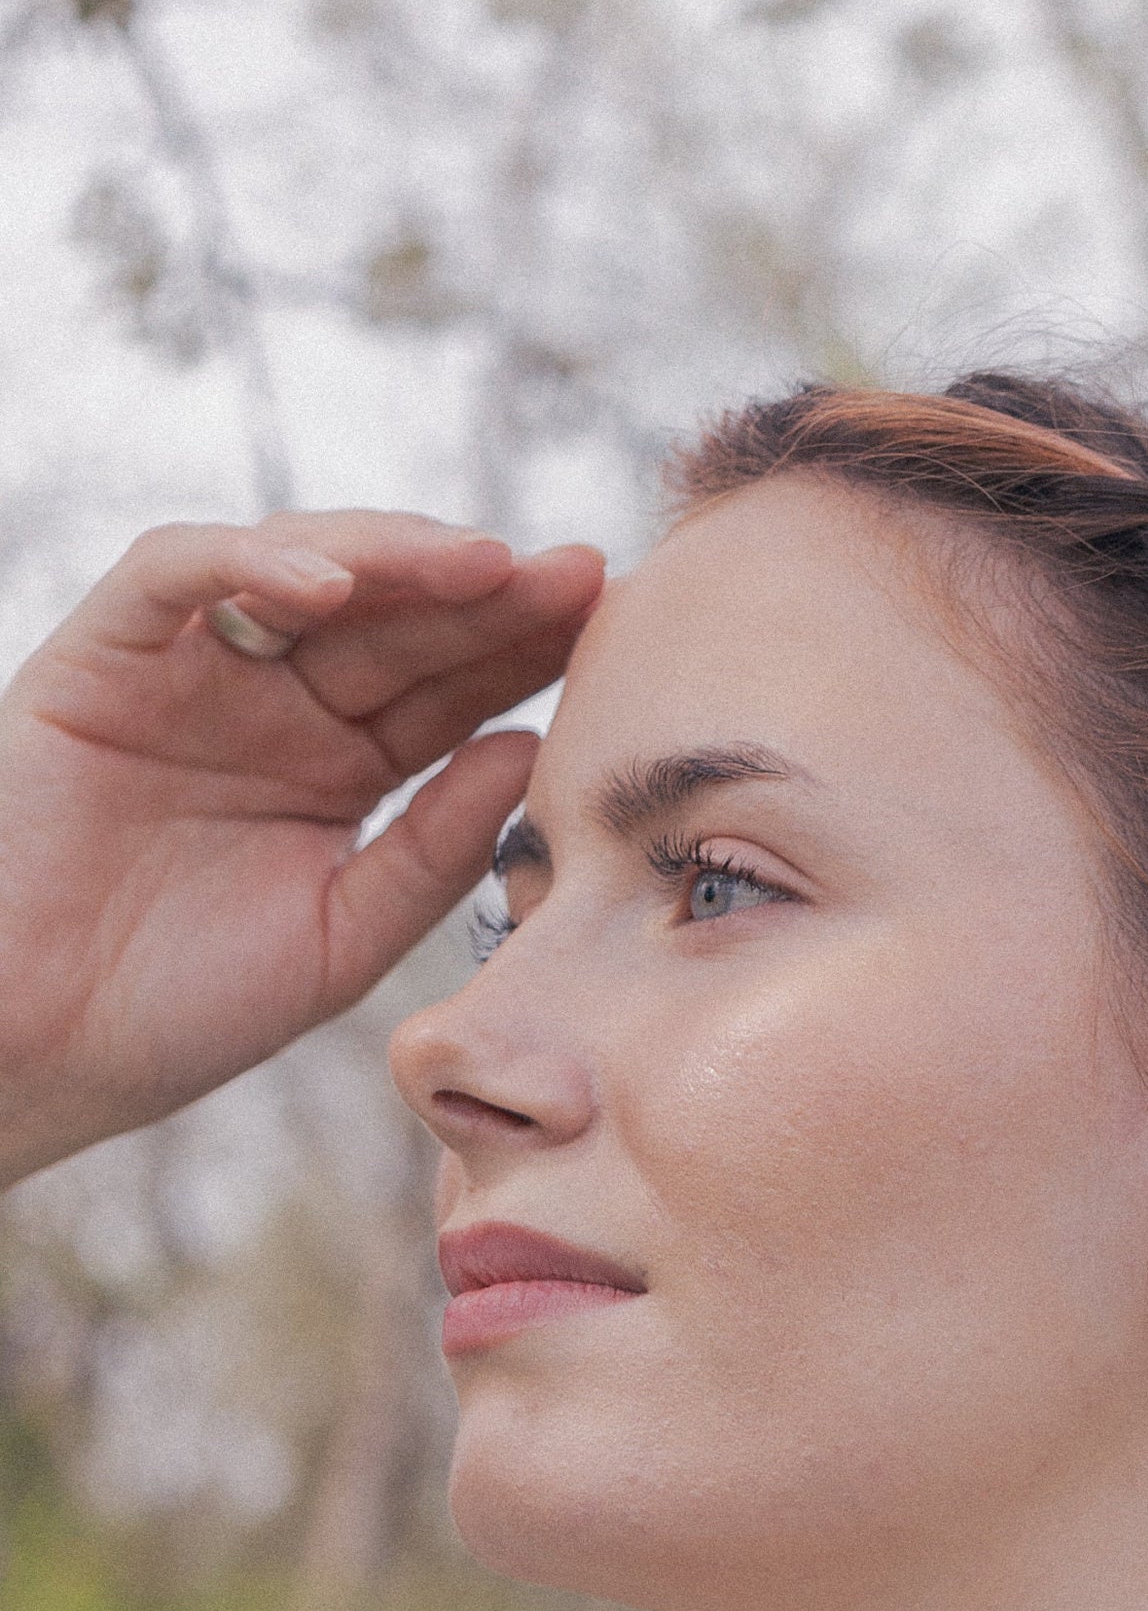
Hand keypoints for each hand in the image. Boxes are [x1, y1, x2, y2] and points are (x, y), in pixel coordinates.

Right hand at [0, 509, 605, 1182]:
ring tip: (487, 565)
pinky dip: (252, 563)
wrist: (26, 1054)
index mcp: (340, 768)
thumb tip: (536, 753)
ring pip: (304, 569)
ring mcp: (189, 673)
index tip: (624, 633)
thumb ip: (436, 849)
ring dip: (398, 556)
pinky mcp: (100, 660)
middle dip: (491, 591)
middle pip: (400, 617)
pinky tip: (334, 586)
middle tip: (586, 573)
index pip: (454, 687)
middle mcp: (273, 704)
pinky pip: (177, 574)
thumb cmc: (173, 1013)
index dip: (533, 653)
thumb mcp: (343, 936)